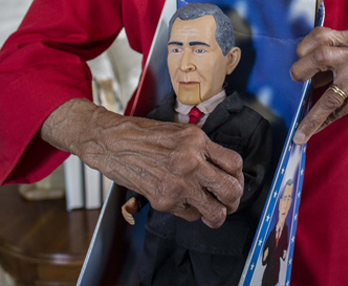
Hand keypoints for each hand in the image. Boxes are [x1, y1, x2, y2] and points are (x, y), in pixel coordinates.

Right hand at [41, 99, 243, 227]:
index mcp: (196, 140)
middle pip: (232, 191)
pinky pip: (190, 215)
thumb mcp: (177, 132)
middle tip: (228, 201)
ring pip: (216, 212)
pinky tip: (181, 201)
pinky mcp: (164, 200)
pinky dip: (190, 213)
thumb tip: (221, 169)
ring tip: (211, 211)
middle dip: (233, 200)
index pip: (235, 164)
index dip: (238, 177)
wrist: (109, 142)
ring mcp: (178, 183)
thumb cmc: (140, 134)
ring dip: (217, 215)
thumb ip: (200, 148)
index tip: (233, 181)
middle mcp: (190, 161)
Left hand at [290, 27, 347, 143]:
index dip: (304, 46)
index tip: (299, 56)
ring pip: (330, 94)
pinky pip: (340, 110)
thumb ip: (330, 58)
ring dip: (311, 115)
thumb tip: (297, 75)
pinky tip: (309, 131)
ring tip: (298, 130)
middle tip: (296, 78)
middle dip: (301, 69)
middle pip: (320, 57)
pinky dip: (322, 122)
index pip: (320, 35)